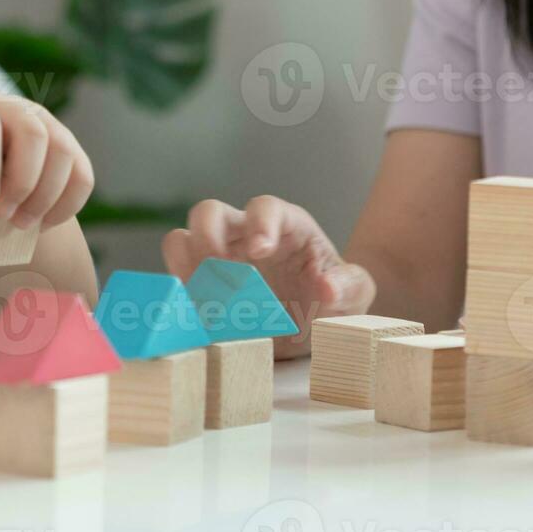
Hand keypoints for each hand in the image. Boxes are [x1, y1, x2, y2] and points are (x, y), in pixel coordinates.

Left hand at [0, 91, 94, 229]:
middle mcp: (7, 106)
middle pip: (32, 133)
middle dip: (22, 181)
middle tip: (3, 216)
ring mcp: (41, 122)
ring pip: (62, 150)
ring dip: (46, 195)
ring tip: (21, 225)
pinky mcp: (64, 145)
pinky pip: (82, 173)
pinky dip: (68, 204)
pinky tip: (43, 224)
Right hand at [162, 196, 375, 357]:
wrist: (317, 323)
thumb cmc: (335, 296)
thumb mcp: (356, 293)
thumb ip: (350, 285)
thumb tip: (328, 287)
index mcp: (284, 226)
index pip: (265, 208)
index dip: (260, 224)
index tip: (261, 250)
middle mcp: (243, 235)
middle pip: (209, 212)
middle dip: (207, 236)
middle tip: (219, 268)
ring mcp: (217, 259)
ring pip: (180, 240)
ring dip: (186, 266)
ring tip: (204, 296)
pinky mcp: (201, 287)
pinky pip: (175, 279)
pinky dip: (180, 295)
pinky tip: (198, 315)